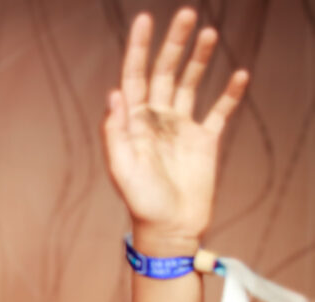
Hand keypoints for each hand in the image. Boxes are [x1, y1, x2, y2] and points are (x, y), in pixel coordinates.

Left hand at [102, 8, 248, 252]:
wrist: (170, 229)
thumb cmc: (141, 202)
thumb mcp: (122, 168)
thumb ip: (116, 131)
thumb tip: (114, 94)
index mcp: (133, 122)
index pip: (135, 76)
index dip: (139, 48)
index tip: (145, 19)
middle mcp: (156, 119)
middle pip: (164, 72)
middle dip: (173, 44)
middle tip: (185, 14)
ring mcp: (181, 128)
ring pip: (190, 84)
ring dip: (198, 59)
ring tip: (208, 34)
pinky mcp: (204, 141)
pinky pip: (218, 111)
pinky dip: (229, 94)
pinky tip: (238, 74)